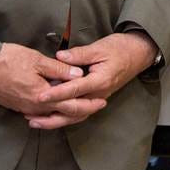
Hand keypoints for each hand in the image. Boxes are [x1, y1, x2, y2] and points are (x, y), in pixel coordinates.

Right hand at [0, 42, 100, 120]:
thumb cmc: (8, 60)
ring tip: (81, 107)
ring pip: (52, 115)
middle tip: (98, 105)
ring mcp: (24, 108)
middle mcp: (34, 107)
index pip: (71, 105)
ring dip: (68, 112)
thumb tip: (78, 74)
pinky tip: (56, 106)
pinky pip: (40, 113)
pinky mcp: (16, 105)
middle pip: (64, 113)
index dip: (88, 103)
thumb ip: (59, 69)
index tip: (102, 100)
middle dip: (83, 110)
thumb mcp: (37, 60)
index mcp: (42, 96)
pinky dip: (52, 112)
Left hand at [26, 33, 158, 129]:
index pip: (74, 90)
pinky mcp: (96, 97)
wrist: (139, 53)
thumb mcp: (100, 47)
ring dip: (55, 121)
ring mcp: (98, 97)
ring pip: (75, 116)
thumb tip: (60, 57)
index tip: (40, 96)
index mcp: (100, 80)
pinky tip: (51, 116)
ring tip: (35, 121)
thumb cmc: (120, 48)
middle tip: (30, 116)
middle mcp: (98, 94)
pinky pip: (79, 112)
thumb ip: (79, 54)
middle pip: (73, 111)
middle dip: (51, 116)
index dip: (56, 94)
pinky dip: (64, 116)